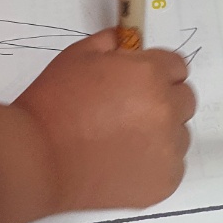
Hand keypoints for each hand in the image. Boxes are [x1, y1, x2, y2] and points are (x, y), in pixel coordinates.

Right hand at [0, 31, 195, 222]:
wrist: (38, 159)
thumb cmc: (52, 105)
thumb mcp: (77, 57)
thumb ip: (111, 42)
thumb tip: (128, 41)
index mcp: (149, 75)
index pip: (177, 66)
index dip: (157, 72)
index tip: (139, 82)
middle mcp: (166, 110)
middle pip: (184, 100)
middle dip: (162, 100)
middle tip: (127, 111)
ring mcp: (169, 149)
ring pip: (179, 134)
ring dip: (160, 134)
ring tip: (120, 141)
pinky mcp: (165, 181)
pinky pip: (172, 165)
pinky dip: (153, 164)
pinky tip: (122, 162)